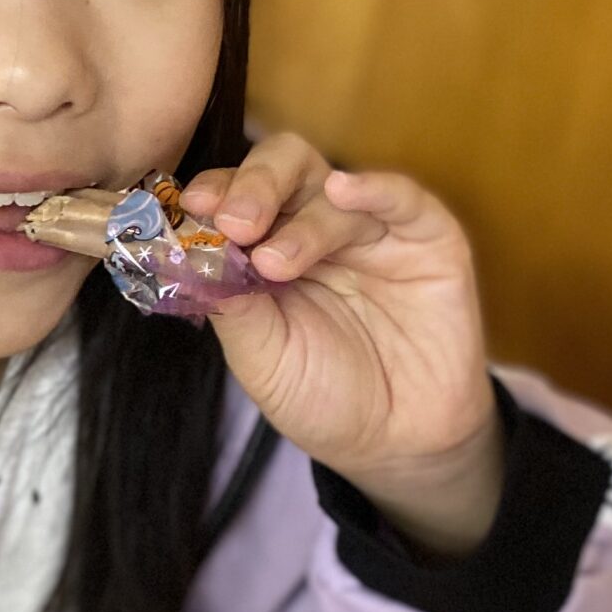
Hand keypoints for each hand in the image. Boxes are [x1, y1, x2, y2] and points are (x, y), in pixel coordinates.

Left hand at [181, 134, 503, 553]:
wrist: (397, 442)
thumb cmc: (324, 398)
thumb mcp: (261, 355)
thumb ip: (228, 299)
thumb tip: (185, 248)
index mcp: (266, 248)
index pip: (236, 196)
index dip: (214, 193)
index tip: (191, 207)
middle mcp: (316, 228)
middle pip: (283, 168)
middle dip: (253, 186)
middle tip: (235, 223)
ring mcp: (371, 231)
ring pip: (331, 186)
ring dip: (299, 220)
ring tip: (274, 264)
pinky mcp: (427, 239)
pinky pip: (403, 198)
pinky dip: (373, 187)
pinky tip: (344, 190)